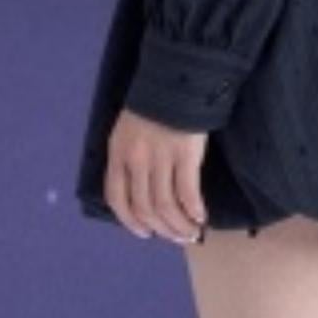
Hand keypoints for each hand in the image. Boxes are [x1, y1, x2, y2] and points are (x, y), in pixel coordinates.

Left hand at [105, 108, 208, 243]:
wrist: (176, 79)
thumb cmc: (153, 105)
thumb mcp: (128, 131)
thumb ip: (129, 158)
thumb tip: (140, 190)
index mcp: (118, 154)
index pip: (117, 198)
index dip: (129, 222)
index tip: (145, 233)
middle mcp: (136, 160)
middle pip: (145, 207)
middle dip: (162, 229)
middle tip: (177, 238)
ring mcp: (160, 158)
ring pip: (166, 205)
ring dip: (179, 225)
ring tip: (191, 233)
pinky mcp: (185, 154)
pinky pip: (187, 192)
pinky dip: (193, 209)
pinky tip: (201, 217)